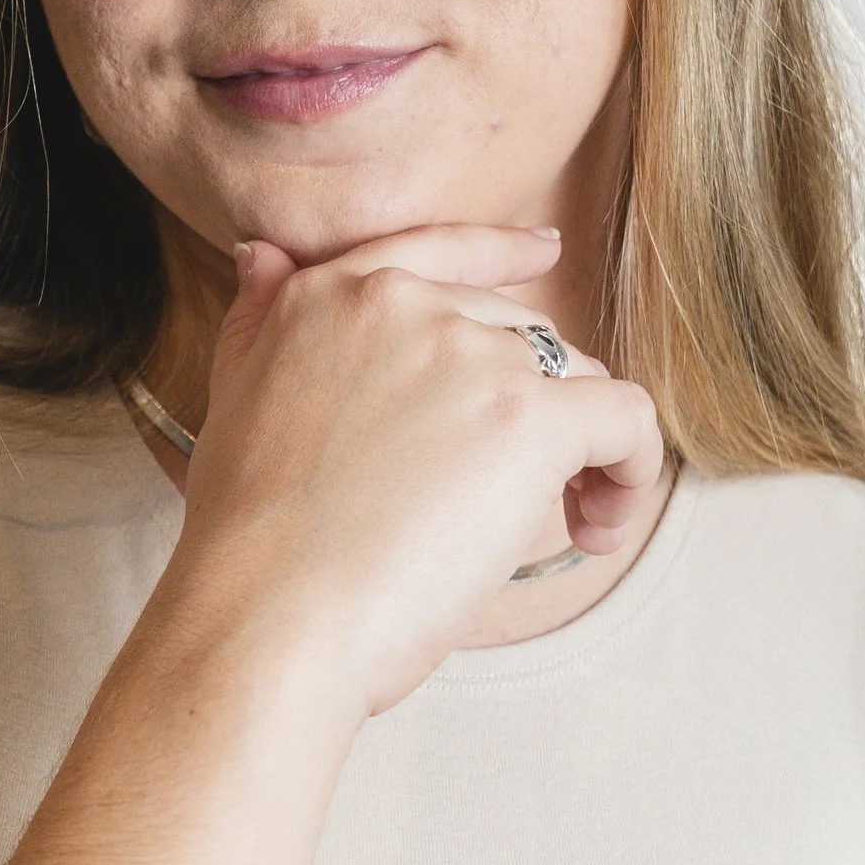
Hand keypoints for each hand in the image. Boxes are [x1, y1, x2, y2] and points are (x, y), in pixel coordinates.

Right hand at [164, 226, 667, 714]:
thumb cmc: (244, 543)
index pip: (441, 247)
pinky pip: (626, 420)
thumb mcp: (232, 396)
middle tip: (526, 490)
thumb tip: (261, 256)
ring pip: (577, 377)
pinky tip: (603, 520)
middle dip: (535, 404)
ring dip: (586, 447)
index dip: (502, 253)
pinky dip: (632, 469)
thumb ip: (261, 318)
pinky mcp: (529, 420)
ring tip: (569, 521)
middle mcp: (405, 305)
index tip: (545, 256)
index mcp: (334, 296)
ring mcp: (471, 356)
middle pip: (519, 331)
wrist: (266, 616)